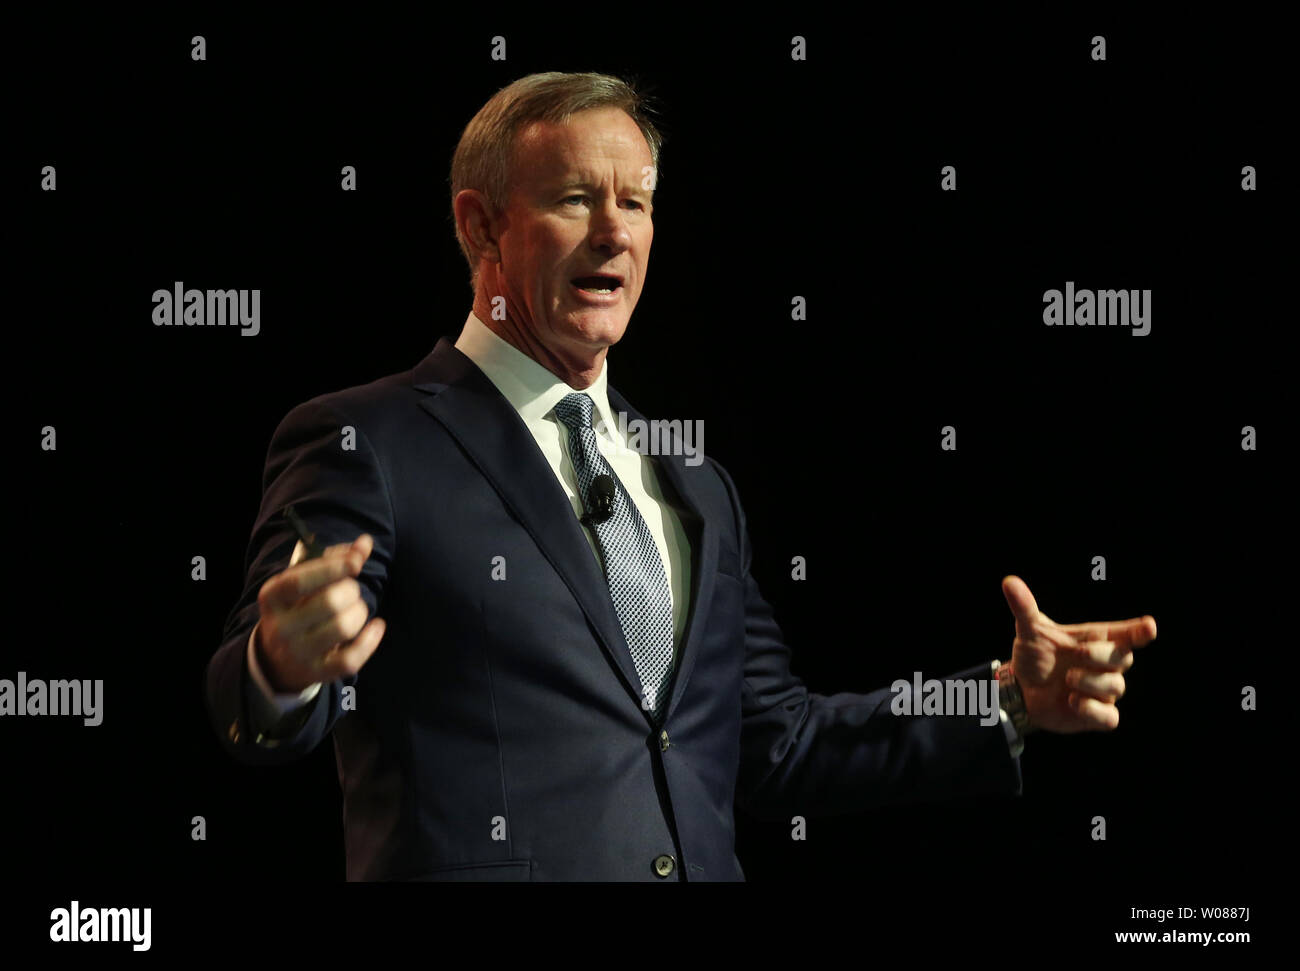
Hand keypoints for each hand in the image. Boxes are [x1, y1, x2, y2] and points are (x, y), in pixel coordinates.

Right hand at [254, 533, 385, 692]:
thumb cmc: (298, 607)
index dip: (331, 568)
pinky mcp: (316, 673)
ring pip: (343, 628)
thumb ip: (334, 559)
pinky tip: (376, 626)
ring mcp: (297, 653)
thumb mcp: (305, 581)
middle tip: (351, 591)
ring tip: (358, 609)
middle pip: (328, 602)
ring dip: (360, 612)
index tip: (355, 562)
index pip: (299, 581)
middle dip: (351, 591)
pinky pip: (351, 658)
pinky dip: (371, 640)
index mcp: (271, 597)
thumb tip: (365, 543)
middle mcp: (280, 627)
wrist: (277, 659)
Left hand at [1000, 575, 1155, 732]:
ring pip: (1115, 686)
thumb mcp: (1029, 630)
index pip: (1126, 634)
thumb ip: (1024, 607)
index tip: (1149, 627)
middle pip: (1123, 657)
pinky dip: (1093, 710)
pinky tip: (1073, 702)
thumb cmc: (1034, 656)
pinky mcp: (1097, 715)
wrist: (1020, 689)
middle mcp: (1104, 665)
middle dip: (1101, 655)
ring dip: (1090, 682)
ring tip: (1067, 680)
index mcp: (1095, 640)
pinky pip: (1109, 717)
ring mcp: (1102, 691)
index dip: (1139, 631)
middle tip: (1078, 654)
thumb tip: (1009, 582)